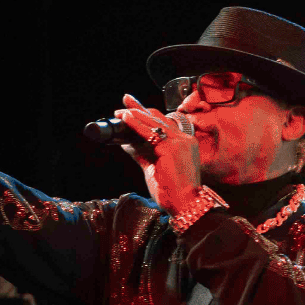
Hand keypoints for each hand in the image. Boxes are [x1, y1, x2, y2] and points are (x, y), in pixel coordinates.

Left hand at [113, 94, 201, 211]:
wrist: (184, 204)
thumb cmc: (171, 190)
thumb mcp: (154, 167)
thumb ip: (143, 153)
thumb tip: (127, 143)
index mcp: (183, 144)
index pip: (164, 123)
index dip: (148, 114)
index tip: (134, 108)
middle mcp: (184, 140)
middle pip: (159, 119)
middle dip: (140, 109)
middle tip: (125, 100)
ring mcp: (179, 142)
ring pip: (154, 123)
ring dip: (135, 115)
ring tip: (120, 111)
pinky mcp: (172, 148)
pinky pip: (150, 133)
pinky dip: (136, 125)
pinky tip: (126, 118)